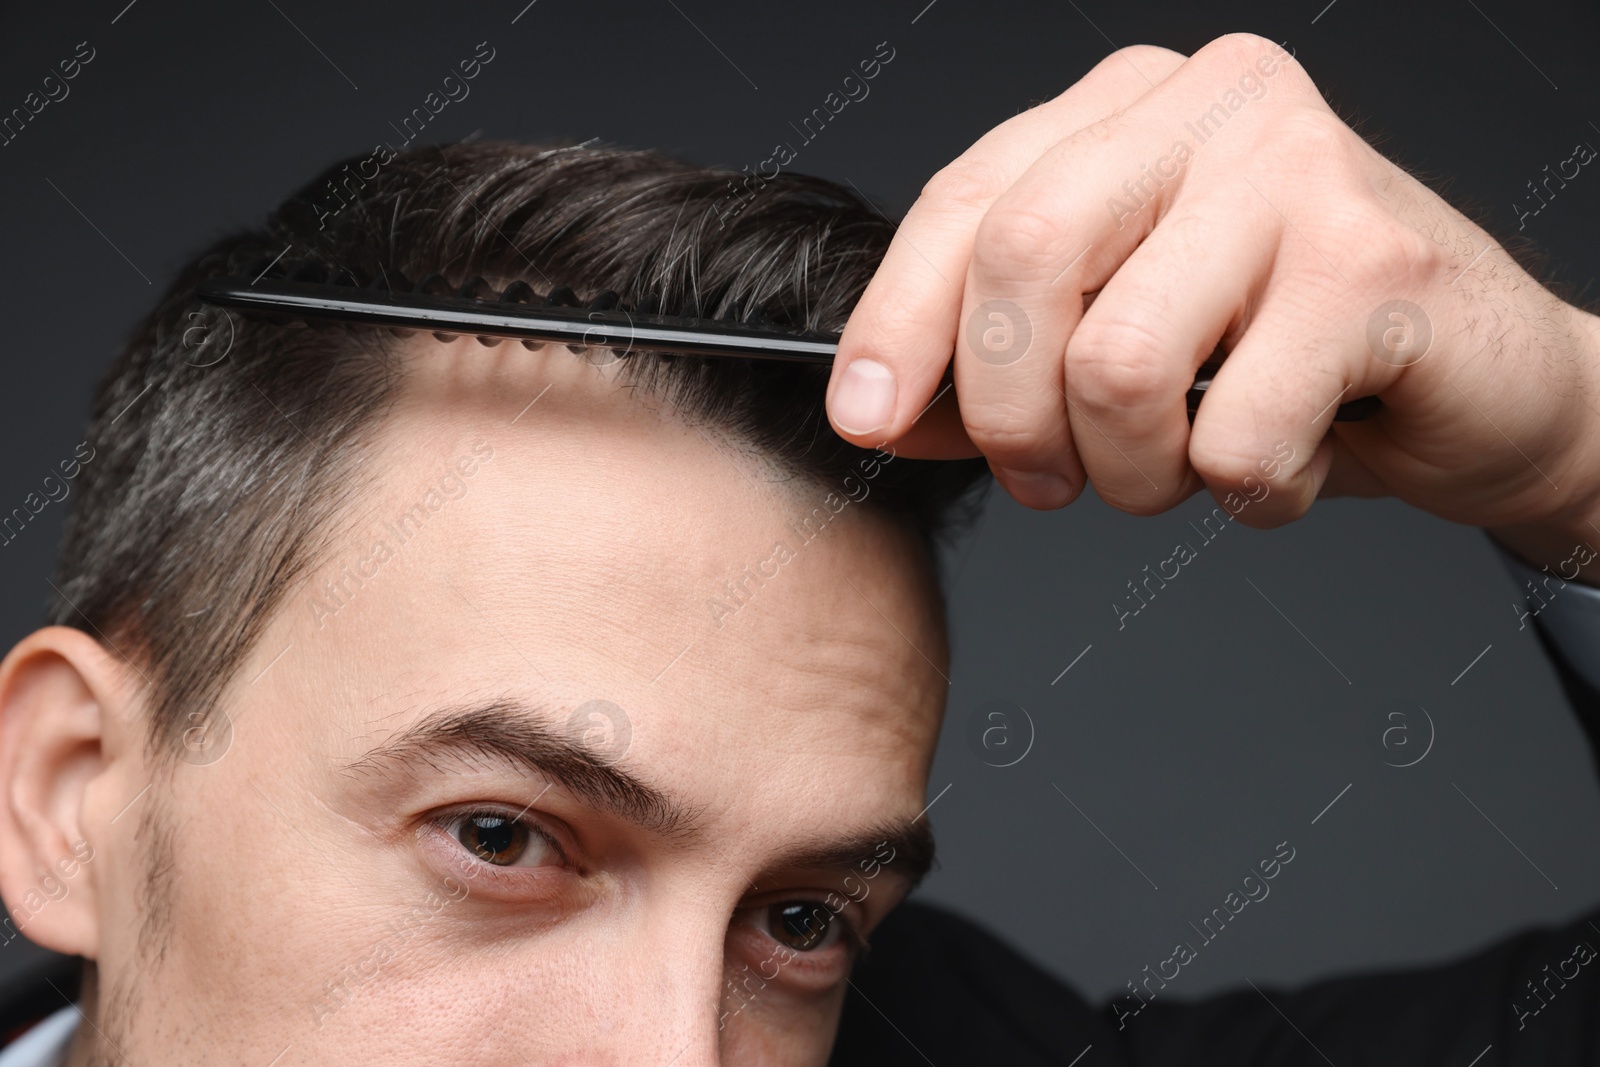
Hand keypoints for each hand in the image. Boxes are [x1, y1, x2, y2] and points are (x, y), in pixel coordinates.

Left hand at [824, 34, 1599, 575]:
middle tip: (1051, 480)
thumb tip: (875, 409)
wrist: (1480, 381)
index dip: (894, 322)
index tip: (865, 419)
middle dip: (1010, 416)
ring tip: (1186, 468)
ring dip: (1135, 473)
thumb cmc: (1286, 357)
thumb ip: (996, 363)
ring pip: (1117, 365)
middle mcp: (1211, 105)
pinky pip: (1234, 434)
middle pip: (1022, 261)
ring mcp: (1299, 169)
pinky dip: (1247, 494)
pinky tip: (1288, 461)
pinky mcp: (1374, 261)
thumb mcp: (1117, 342)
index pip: (963, 202)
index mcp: (1129, 107)